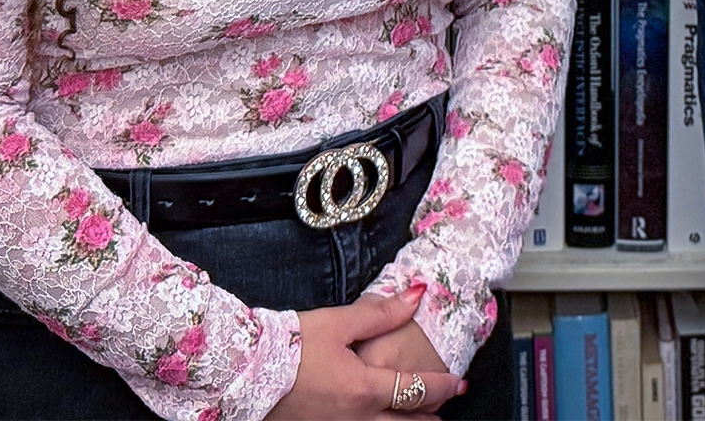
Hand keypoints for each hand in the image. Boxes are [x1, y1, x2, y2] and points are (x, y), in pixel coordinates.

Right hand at [264, 289, 464, 419]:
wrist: (245, 371)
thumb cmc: (290, 345)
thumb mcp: (339, 322)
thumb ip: (381, 313)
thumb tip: (418, 296)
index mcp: (363, 389)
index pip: (415, 390)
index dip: (442, 386)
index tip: (459, 383)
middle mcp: (355, 419)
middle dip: (429, 419)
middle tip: (446, 412)